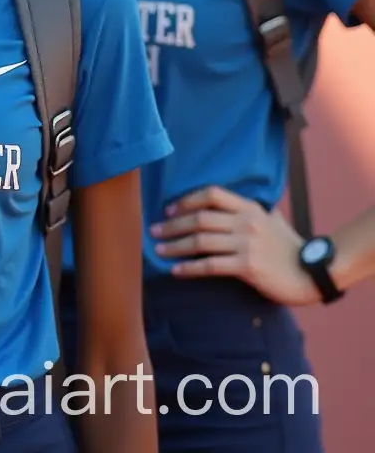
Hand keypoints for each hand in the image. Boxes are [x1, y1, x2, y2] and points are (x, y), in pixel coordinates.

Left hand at [151, 185, 321, 305]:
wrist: (313, 273)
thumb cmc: (289, 247)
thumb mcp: (270, 219)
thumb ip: (248, 211)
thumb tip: (224, 206)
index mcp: (249, 207)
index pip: (210, 194)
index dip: (186, 200)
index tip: (169, 209)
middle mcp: (245, 222)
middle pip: (199, 218)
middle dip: (172, 225)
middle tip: (154, 231)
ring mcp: (246, 243)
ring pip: (200, 242)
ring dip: (174, 246)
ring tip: (158, 250)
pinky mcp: (248, 266)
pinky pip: (210, 265)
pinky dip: (189, 268)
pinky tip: (176, 271)